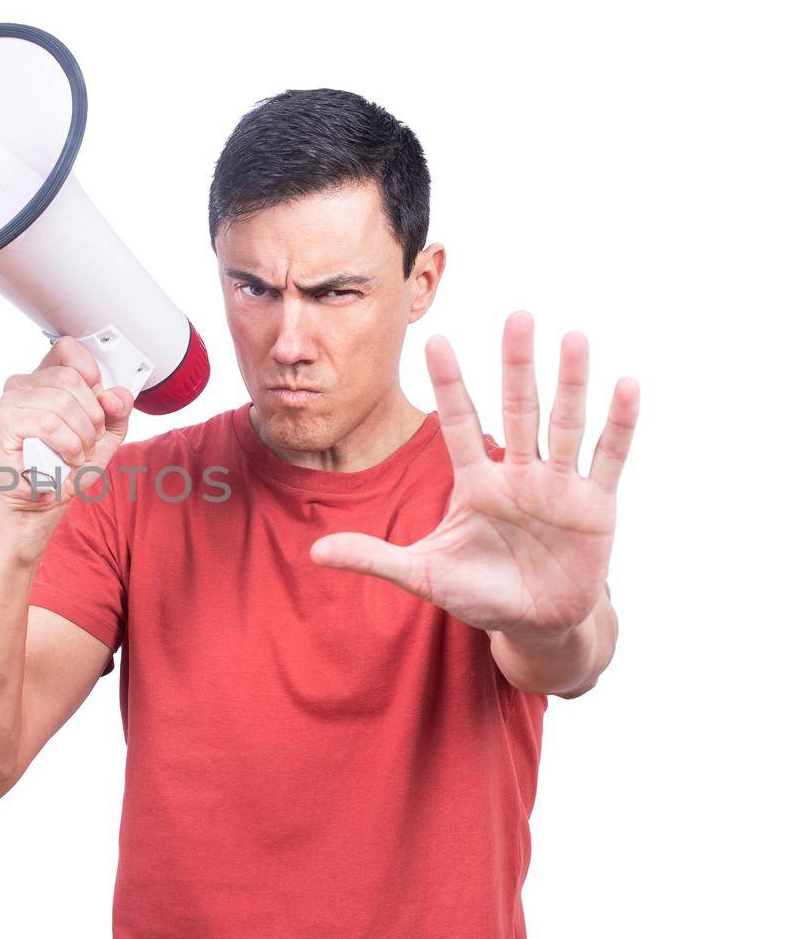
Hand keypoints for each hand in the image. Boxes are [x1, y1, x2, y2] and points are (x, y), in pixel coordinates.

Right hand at [0, 336, 133, 513]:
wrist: (40, 501)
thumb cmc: (65, 465)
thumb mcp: (105, 435)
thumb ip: (118, 410)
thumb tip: (114, 395)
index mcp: (45, 378)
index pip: (67, 348)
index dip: (90, 370)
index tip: (99, 397)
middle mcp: (24, 384)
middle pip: (71, 378)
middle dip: (93, 415)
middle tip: (91, 439)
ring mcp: (11, 401)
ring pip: (62, 401)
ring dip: (82, 435)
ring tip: (79, 453)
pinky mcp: (5, 423)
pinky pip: (48, 423)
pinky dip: (67, 445)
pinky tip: (68, 458)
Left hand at [310, 312, 638, 639]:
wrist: (533, 623)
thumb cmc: (478, 593)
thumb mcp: (423, 576)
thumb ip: (374, 558)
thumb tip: (314, 552)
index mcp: (476, 483)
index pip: (458, 425)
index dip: (449, 386)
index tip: (436, 342)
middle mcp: (518, 474)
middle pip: (517, 409)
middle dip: (516, 366)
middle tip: (517, 315)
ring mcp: (559, 486)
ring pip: (565, 424)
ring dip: (569, 383)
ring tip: (571, 337)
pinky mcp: (596, 507)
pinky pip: (608, 459)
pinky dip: (618, 425)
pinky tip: (625, 385)